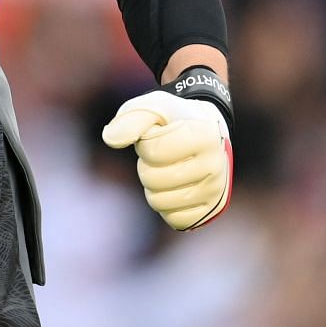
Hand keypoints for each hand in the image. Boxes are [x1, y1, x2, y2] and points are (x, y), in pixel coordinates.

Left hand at [101, 87, 231, 230]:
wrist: (207, 135)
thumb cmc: (174, 120)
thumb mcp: (153, 107)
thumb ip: (130, 118)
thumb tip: (110, 138)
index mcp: (204, 135)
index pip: (153, 150)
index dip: (145, 142)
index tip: (158, 134)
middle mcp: (215, 165)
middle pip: (152, 178)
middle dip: (147, 165)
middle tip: (161, 153)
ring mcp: (215, 190)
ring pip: (159, 202)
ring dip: (154, 185)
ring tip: (168, 168)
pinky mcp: (211, 211)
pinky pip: (174, 219)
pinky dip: (166, 205)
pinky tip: (175, 187)